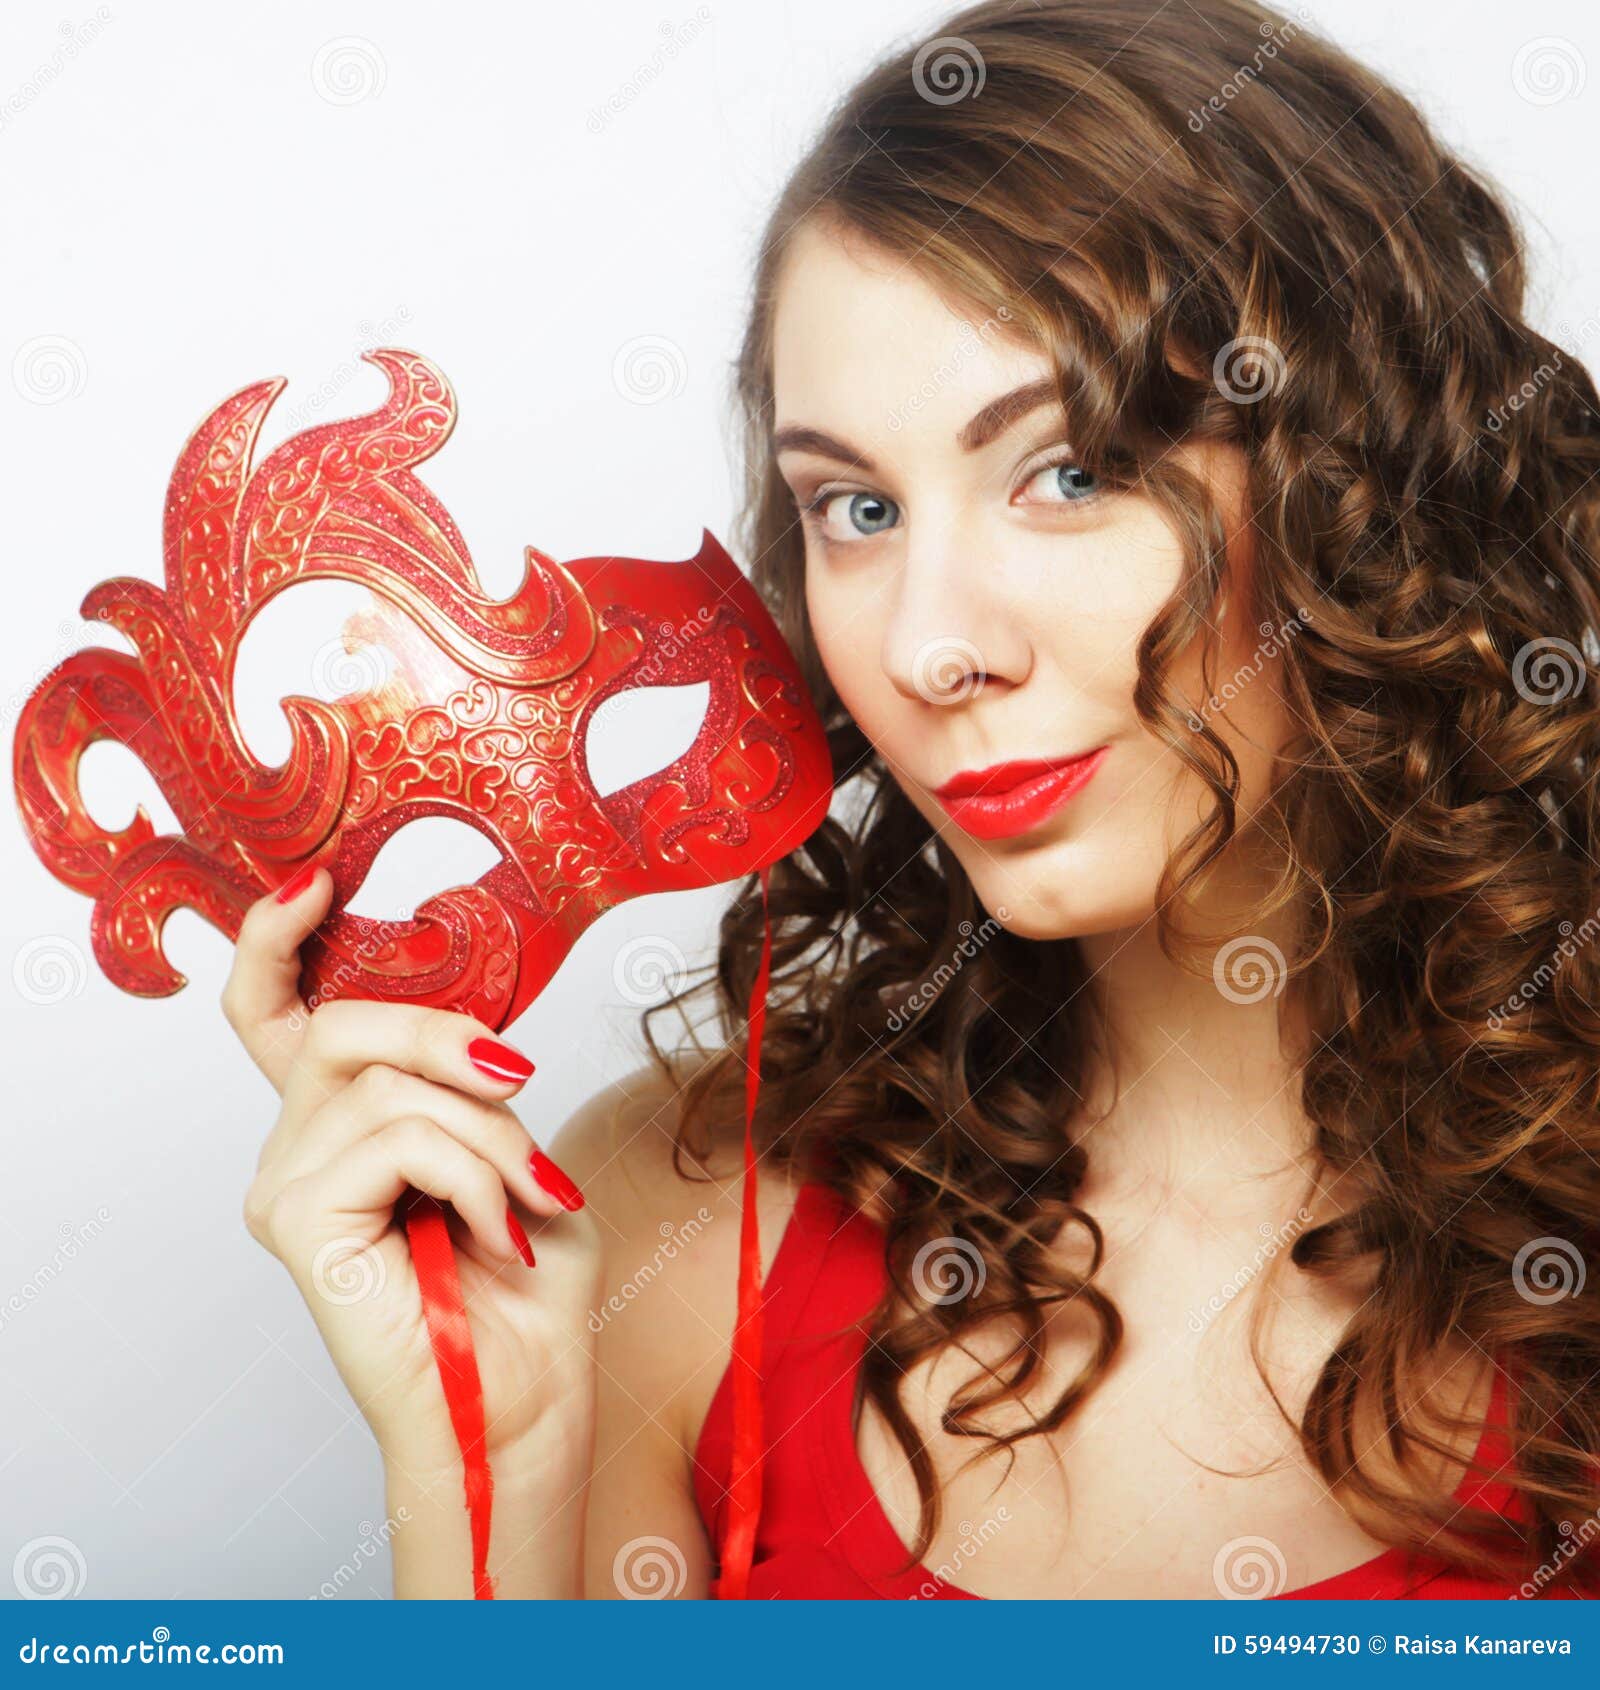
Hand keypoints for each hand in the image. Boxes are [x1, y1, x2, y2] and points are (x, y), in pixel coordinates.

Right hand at [220, 867, 600, 1480]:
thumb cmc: (528, 1277)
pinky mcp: (297, 1222)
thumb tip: (464, 1033)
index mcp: (341, 1120)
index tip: (317, 883)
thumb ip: (464, 1083)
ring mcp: (286, 1185)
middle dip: (445, 1037)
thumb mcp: (510, 1146)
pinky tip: (496, 1232)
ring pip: (387, 1087)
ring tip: (526, 1195)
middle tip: (519, 1080)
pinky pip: (398, 1140)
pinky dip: (472, 1175)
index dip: (278, 941)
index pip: (274, 1014)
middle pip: (340, 1026)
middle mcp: (296, 1146)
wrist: (527, 1394)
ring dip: (488, 1135)